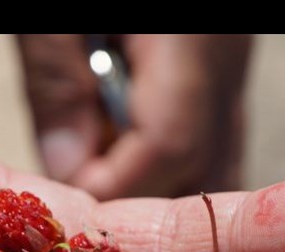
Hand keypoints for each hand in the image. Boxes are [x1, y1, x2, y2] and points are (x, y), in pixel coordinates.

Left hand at [20, 34, 251, 199]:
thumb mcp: (51, 12)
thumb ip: (56, 79)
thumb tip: (66, 167)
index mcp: (192, 37)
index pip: (169, 145)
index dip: (115, 187)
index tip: (63, 199)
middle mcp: (227, 54)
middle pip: (204, 159)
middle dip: (141, 195)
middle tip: (83, 201)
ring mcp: (233, 56)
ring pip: (217, 148)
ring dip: (159, 180)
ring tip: (102, 179)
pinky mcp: (222, 54)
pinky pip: (210, 124)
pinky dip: (171, 154)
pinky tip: (126, 151)